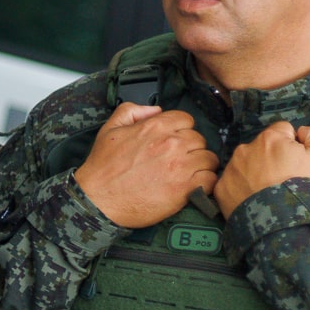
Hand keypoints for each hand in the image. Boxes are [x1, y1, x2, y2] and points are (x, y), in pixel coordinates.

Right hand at [72, 103, 220, 228]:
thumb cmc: (102, 168)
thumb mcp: (110, 129)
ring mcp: (180, 166)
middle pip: (200, 139)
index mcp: (155, 127)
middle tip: (179, 159)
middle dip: (191, 148)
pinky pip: (210, 180)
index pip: (186, 119)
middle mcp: (171, 144)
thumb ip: (131, 111)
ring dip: (201, 165)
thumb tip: (154, 110)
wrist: (98, 200)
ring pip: (209, 159)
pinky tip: (193, 186)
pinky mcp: (184, 188)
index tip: (175, 141)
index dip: (181, 130)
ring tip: (188, 173)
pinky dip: (205, 183)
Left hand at [213, 122, 309, 217]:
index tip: (297, 164)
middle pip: (263, 148)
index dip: (293, 146)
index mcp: (269, 138)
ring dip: (257, 173)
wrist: (284, 224)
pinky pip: (234, 183)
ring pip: (246, 165)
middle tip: (284, 180)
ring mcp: (231, 169)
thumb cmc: (305, 189)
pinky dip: (243, 189)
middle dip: (273, 159)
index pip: (283, 131)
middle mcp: (245, 149)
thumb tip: (302, 131)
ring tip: (270, 192)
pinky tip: (255, 200)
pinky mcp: (221, 189)